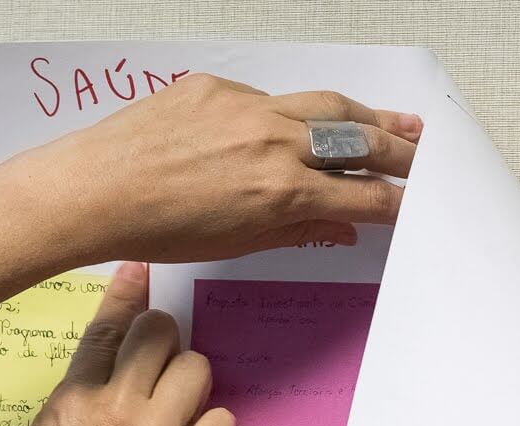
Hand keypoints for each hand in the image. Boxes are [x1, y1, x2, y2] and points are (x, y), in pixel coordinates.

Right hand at [2, 261, 233, 425]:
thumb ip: (62, 413)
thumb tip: (86, 390)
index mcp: (72, 402)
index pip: (106, 328)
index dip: (127, 292)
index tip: (141, 270)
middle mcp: (117, 409)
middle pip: (160, 333)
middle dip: (164, 337)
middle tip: (160, 361)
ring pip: (197, 368)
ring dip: (190, 382)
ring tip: (178, 411)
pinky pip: (221, 420)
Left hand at [29, 74, 421, 262]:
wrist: (95, 189)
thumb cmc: (153, 229)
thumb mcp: (232, 244)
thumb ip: (294, 231)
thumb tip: (339, 227)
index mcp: (281, 193)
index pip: (362, 196)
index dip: (396, 202)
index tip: (415, 204)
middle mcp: (275, 144)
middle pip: (358, 142)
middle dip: (399, 151)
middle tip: (424, 156)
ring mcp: (248, 109)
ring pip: (324, 107)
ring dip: (365, 117)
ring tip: (395, 123)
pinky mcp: (217, 88)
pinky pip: (268, 98)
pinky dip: (290, 114)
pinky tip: (295, 126)